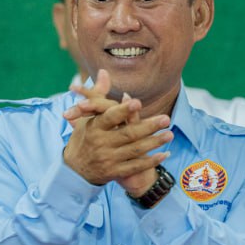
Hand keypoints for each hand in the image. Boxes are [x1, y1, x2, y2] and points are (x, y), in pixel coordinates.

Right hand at [63, 70, 172, 189]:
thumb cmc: (84, 137)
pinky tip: (164, 154)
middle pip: (128, 134)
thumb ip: (99, 94)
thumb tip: (104, 72)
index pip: (110, 117)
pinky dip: (151, 160)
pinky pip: (136, 166)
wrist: (74, 170)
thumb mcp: (87, 116)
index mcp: (94, 127)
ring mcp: (108, 160)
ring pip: (135, 150)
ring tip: (170, 134)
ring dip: (154, 142)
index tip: (138, 102)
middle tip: (166, 119)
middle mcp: (101, 144)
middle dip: (149, 126)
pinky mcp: (115, 172)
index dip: (123, 110)